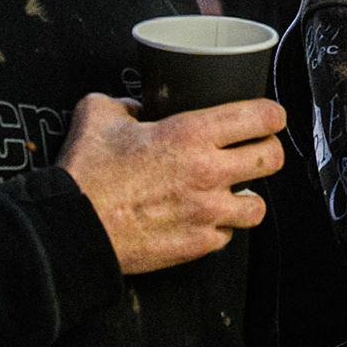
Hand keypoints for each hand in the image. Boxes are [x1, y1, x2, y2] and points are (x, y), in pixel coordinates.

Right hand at [57, 92, 284, 274]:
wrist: (74, 230)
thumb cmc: (85, 176)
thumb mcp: (98, 116)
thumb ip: (122, 103)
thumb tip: (134, 106)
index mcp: (190, 134)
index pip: (261, 117)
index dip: (272, 114)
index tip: (269, 117)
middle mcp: (208, 172)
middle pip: (272, 158)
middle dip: (268, 151)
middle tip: (255, 151)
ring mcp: (207, 212)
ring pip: (259, 204)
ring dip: (248, 196)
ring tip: (234, 191)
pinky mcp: (199, 244)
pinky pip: (228, 235)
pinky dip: (220, 227)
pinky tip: (205, 218)